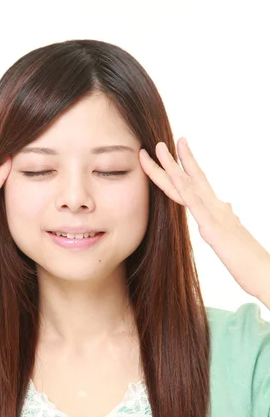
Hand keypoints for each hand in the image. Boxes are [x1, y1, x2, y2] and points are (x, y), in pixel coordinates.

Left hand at [139, 137, 269, 299]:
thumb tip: (227, 206)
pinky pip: (196, 206)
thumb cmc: (250, 260)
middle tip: (157, 142)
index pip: (196, 184)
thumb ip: (229, 219)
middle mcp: (216, 208)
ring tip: (159, 148)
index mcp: (217, 211)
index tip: (176, 147)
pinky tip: (175, 177)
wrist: (266, 274)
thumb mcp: (235, 236)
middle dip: (171, 160)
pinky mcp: (214, 230)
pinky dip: (185, 190)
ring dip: (171, 166)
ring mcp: (215, 216)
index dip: (184, 165)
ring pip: (188, 186)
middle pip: (188, 179)